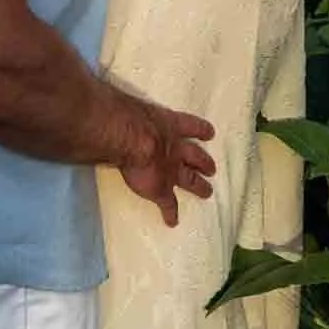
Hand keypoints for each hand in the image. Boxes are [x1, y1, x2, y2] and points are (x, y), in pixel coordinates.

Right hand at [119, 98, 216, 227]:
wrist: (133, 139)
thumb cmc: (130, 117)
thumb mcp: (137, 110)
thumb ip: (133, 113)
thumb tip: (115, 107)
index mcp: (170, 125)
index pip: (190, 126)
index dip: (201, 130)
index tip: (210, 133)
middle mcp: (175, 148)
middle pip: (196, 156)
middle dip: (204, 162)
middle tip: (213, 169)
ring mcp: (171, 170)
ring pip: (191, 180)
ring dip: (199, 186)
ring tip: (207, 192)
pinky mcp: (162, 189)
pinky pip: (169, 204)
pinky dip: (170, 213)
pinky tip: (172, 221)